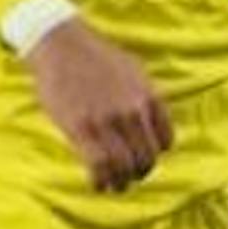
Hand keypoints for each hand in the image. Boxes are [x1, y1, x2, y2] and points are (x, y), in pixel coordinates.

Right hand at [22, 17, 172, 191]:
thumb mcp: (133, 70)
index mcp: (148, 96)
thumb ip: (146, 97)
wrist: (61, 44)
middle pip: (146, 160)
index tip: (141, 156)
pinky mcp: (81, 128)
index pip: (165, 142)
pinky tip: (97, 184)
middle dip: (138, 172)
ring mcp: (107, 121)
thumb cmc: (95, 56)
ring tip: (113, 184)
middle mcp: (132, 111)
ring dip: (120, 183)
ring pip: (124, 168)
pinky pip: (99, 167)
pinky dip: (100, 183)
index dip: (154, 154)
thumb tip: (153, 123)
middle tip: (127, 175)